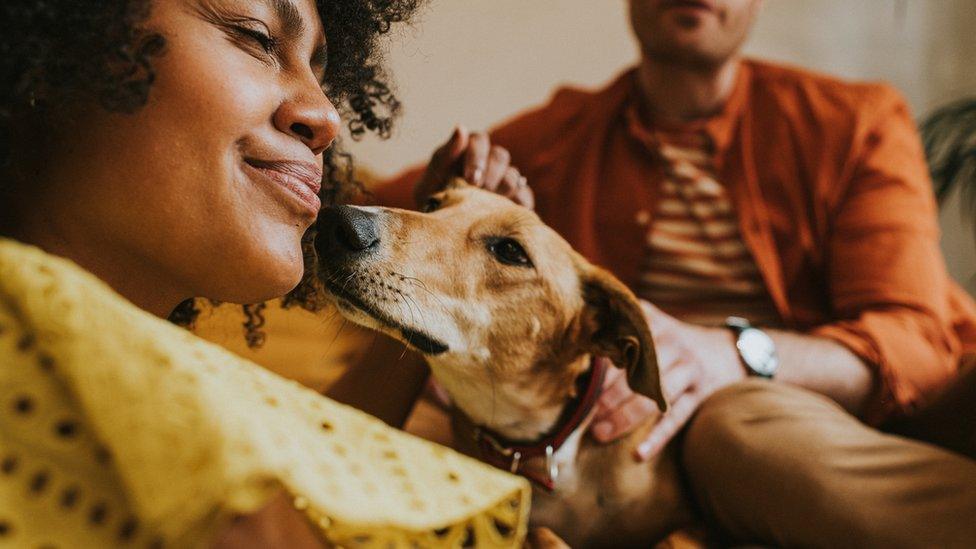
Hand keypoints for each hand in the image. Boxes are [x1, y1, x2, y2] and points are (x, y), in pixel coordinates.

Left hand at [414, 126, 533, 208]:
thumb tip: (461, 127)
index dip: (477, 157)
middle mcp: (489, 162)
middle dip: (490, 175)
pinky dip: (516, 204)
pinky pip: (524, 196)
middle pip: (500, 156)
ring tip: (487, 206)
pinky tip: (503, 214)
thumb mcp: (430, 181)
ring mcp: (504, 180)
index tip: (470, 179)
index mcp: (468, 151)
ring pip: (513, 175)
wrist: (441, 233)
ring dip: (501, 190)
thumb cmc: (432, 202)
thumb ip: (444, 155)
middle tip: (479, 193)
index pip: (480, 141)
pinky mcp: (517, 199)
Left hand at [589, 301, 745, 459]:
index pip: (621, 348)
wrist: (728, 350)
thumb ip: (620, 325)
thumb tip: (577, 346)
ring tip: (600, 433)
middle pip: (635, 373)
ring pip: (654, 397)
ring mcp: (689, 370)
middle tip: (584, 416)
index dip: (598, 371)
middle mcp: (672, 344)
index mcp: (653, 325)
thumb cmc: (674, 340)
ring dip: (625, 417)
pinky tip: (639, 454)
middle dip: (607, 397)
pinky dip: (657, 438)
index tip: (578, 389)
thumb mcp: (652, 323)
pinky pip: (677, 418)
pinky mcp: (702, 394)